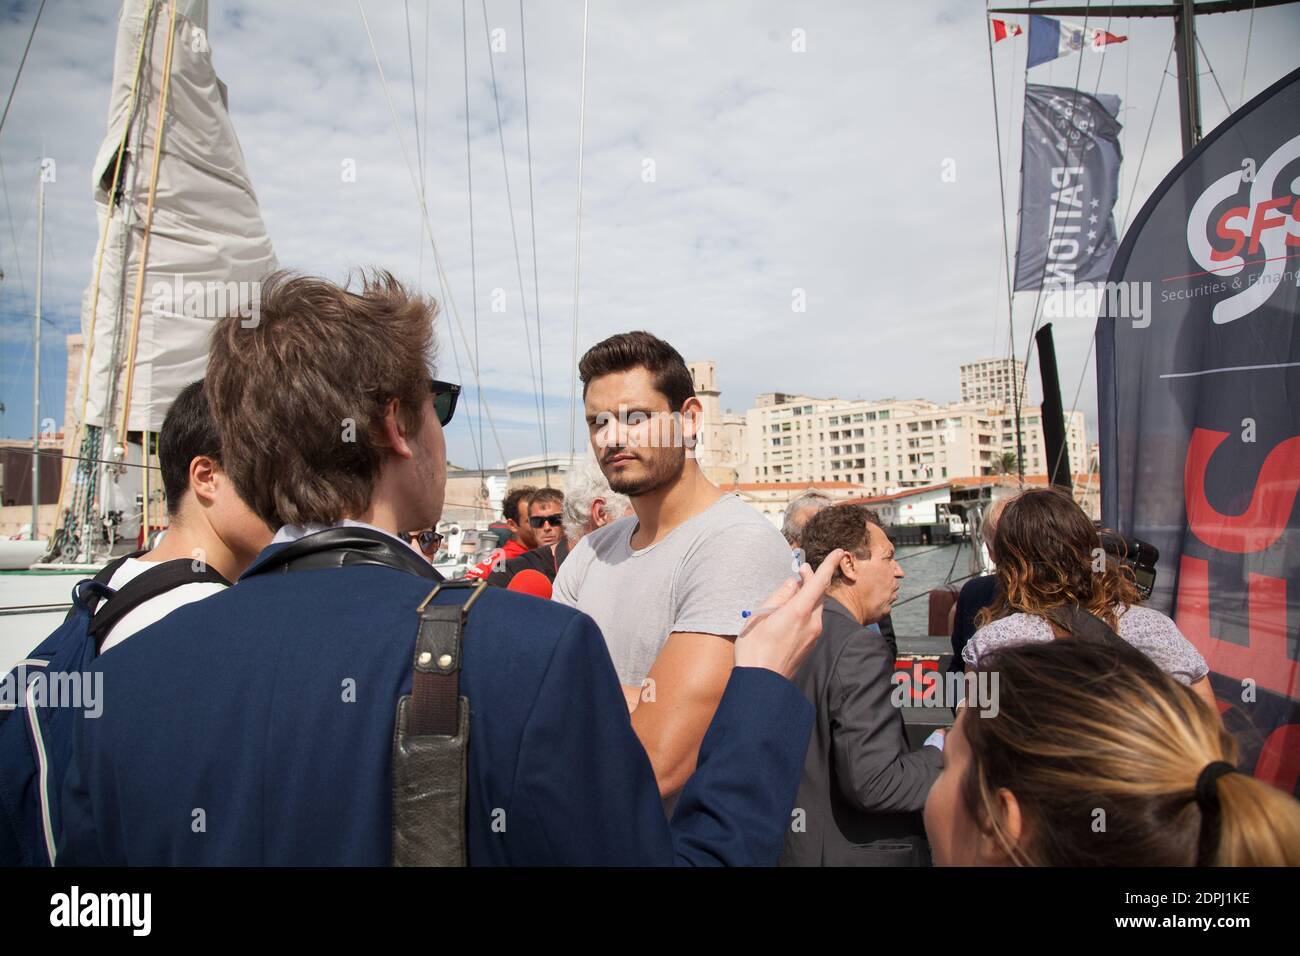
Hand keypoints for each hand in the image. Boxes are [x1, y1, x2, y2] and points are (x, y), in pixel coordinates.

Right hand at [733, 550, 843, 678]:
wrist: (762, 684)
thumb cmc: (755, 649)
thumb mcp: (760, 615)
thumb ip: (780, 595)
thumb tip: (794, 583)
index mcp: (799, 612)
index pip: (820, 582)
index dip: (829, 564)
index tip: (839, 551)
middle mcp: (812, 623)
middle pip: (818, 594)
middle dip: (812, 580)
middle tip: (800, 571)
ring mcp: (813, 636)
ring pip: (816, 608)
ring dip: (808, 596)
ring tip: (791, 592)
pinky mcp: (810, 645)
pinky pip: (812, 621)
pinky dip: (805, 610)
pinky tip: (791, 613)